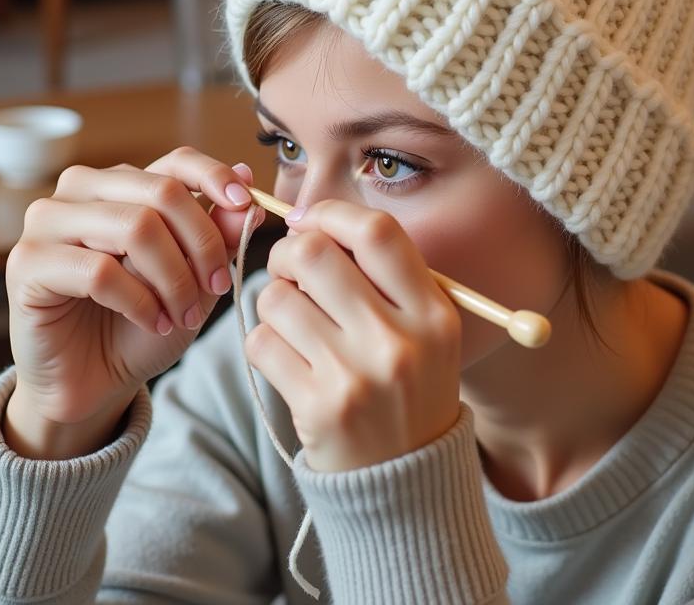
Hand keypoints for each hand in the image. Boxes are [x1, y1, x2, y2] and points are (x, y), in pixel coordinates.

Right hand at [3, 147, 264, 457]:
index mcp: (123, 184)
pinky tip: (153, 324)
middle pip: (161, 192)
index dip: (215, 178)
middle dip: (203, 243)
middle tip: (219, 286)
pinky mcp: (26, 263)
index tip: (245, 205)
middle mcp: (80, 191)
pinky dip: (140, 302)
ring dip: (174, 278)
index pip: (175, 161)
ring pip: (135, 227)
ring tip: (185, 314)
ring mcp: (47, 222)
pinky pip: (100, 271)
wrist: (94, 383)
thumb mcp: (195, 278)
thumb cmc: (143, 325)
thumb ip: (217, 231)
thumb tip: (247, 177)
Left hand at [245, 199, 461, 472]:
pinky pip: (261, 342)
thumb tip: (312, 223)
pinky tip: (288, 357)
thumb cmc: (408, 386)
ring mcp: (355, 376)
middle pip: (314, 254)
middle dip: (288, 252)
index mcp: (432, 312)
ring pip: (277, 296)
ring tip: (293, 320)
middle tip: (290, 269)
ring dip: (274, 300)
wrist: (406, 480)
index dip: (332, 214)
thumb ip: (385, 275)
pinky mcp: (316, 407)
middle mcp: (397, 340)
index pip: (376, 232)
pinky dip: (265, 341)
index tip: (311, 221)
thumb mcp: (426, 329)